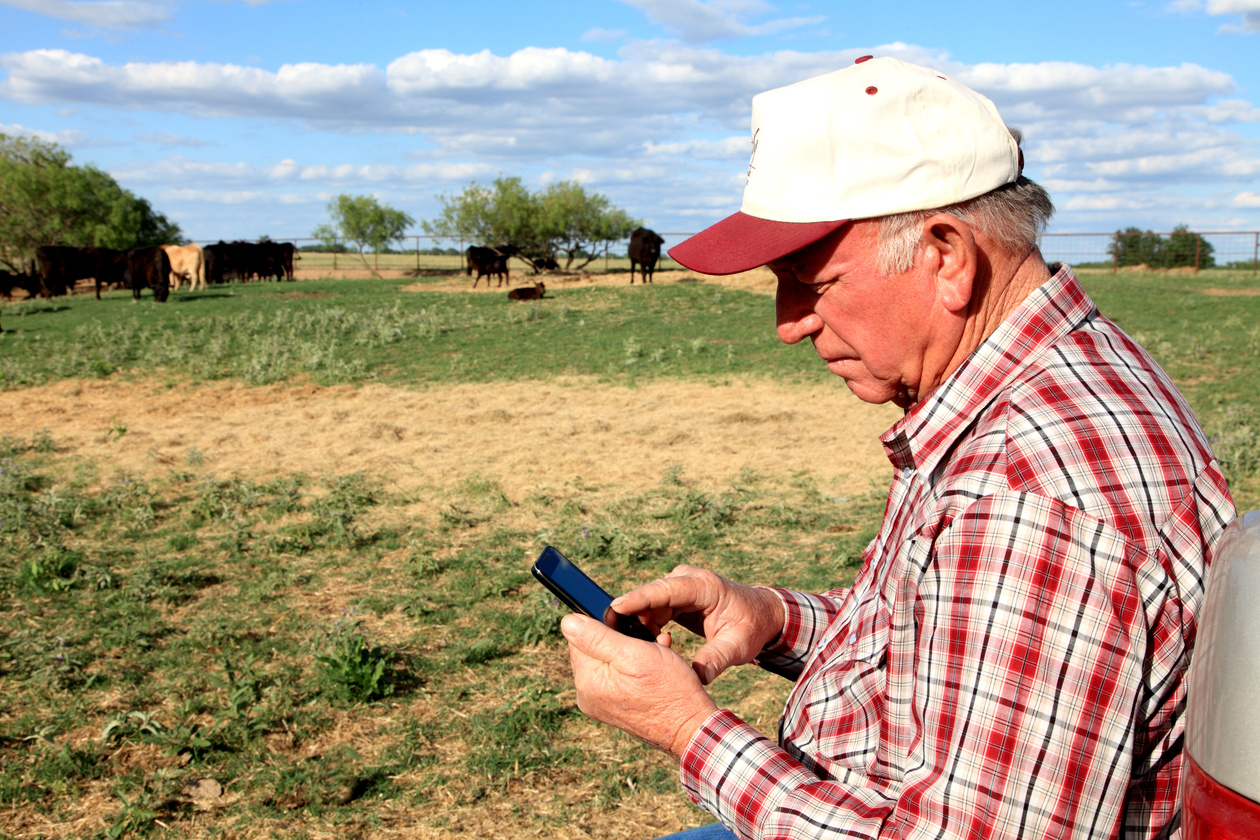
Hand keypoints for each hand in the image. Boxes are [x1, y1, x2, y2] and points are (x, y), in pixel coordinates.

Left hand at [563, 614, 717, 760]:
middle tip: (649, 642)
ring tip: (657, 653)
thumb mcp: (634, 654)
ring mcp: (601, 704)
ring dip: (632, 651)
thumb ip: (597, 637)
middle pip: (594, 649)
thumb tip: (567, 621)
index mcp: (587, 681)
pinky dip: (635, 667)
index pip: (579, 637)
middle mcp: (587, 695)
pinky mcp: (615, 709)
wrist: (691, 728)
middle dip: (621, 639)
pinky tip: (655, 667)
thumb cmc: (669, 690)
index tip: (630, 627)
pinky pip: (618, 677)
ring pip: (610, 661)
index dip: (604, 625)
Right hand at [611, 566, 784, 684]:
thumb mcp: (738, 646)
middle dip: (631, 615)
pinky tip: (647, 644)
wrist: (761, 615)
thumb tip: (697, 679)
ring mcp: (681, 585)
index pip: (664, 589)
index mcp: (704, 586)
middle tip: (614, 638)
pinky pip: (654, 608)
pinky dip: (647, 624)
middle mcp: (689, 580)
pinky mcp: (676, 595)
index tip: (615, 608)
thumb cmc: (752, 628)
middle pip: (651, 595)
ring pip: (649, 602)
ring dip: (639, 623)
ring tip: (635, 648)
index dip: (638, 598)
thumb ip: (716, 659)